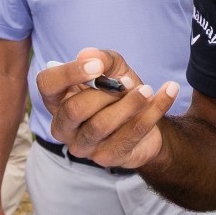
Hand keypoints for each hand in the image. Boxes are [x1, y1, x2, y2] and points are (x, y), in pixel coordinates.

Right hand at [34, 48, 176, 169]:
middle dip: (105, 94)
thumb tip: (89, 56)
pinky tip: (169, 92)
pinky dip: (153, 110)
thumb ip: (103, 59)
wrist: (146, 118)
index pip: (47, 84)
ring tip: (148, 89)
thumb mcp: (114, 68)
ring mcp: (84, 146)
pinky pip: (131, 135)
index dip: (69, 73)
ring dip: (129, 104)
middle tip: (130, 82)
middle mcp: (64, 126)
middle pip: (74, 109)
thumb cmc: (120, 91)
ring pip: (101, 125)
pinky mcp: (108, 158)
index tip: (97, 66)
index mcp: (58, 99)